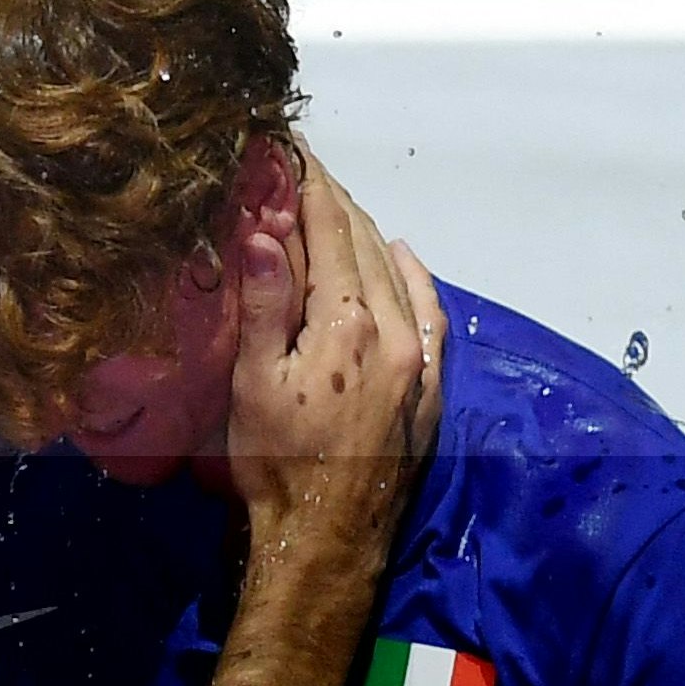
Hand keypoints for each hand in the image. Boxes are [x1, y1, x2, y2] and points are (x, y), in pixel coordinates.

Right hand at [223, 144, 444, 554]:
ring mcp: (419, 359)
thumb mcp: (253, 383)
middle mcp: (394, 331)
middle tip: (304, 170)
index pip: (330, 231)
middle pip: (365, 244)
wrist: (326, 538)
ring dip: (367, 233)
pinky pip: (431, 312)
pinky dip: (414, 275)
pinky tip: (401, 257)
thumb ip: (264, 303)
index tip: (291, 147)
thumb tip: (263, 228)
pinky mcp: (430, 386)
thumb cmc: (274, 464)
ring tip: (338, 207)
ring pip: (399, 272)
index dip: (309, 184)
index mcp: (347, 323)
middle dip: (335, 201)